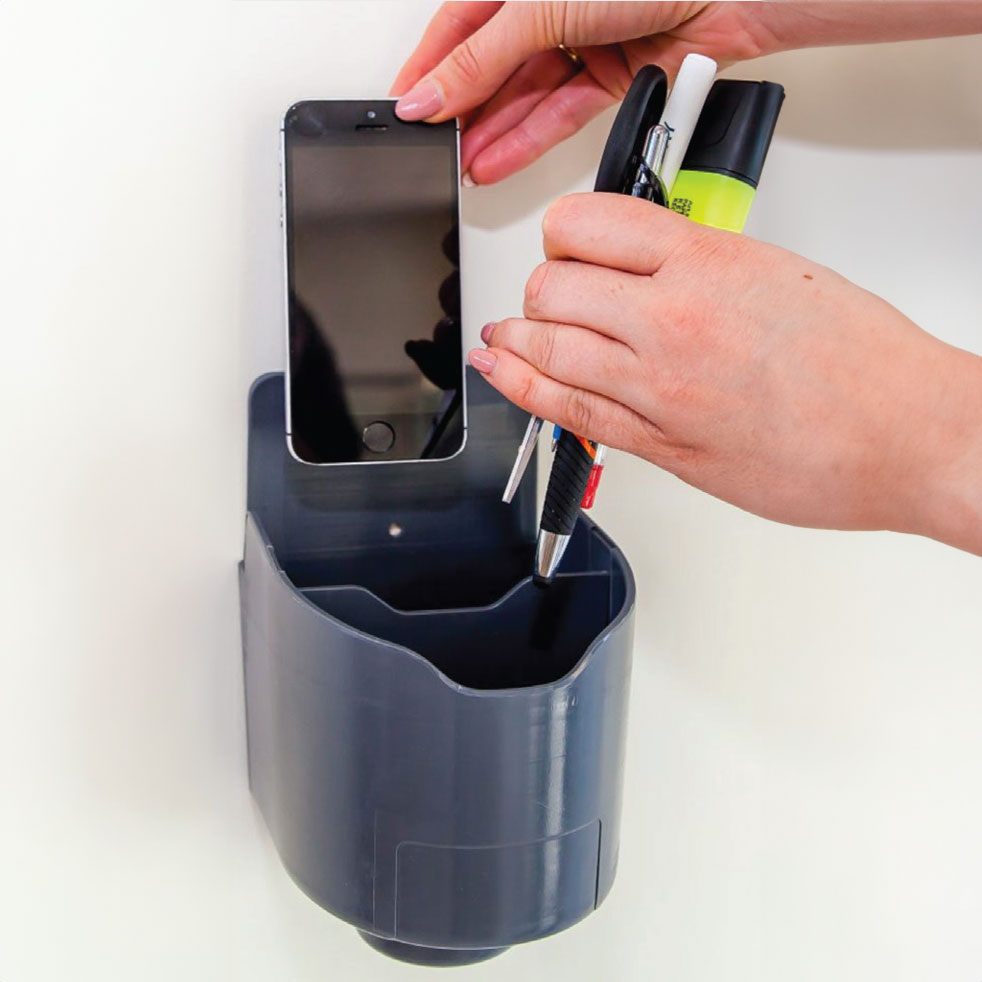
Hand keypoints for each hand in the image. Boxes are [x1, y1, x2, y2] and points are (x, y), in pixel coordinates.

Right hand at [392, 2, 981, 184]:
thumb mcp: (543, 8)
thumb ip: (481, 59)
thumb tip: (429, 95)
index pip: (458, 26)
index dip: (429, 70)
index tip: (402, 111)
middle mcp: (550, 8)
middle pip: (490, 68)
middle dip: (463, 113)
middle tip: (433, 153)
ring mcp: (582, 42)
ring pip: (524, 98)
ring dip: (493, 136)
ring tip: (462, 171)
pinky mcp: (610, 76)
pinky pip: (558, 115)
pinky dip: (529, 141)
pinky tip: (497, 163)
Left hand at [468, 194, 981, 553]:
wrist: (906, 436)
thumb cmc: (864, 361)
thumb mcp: (780, 272)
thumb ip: (700, 267)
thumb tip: (648, 268)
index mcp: (707, 261)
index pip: (588, 223)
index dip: (564, 230)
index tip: (564, 241)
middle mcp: (673, 320)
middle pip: (552, 286)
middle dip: (543, 289)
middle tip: (552, 296)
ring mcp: (660, 387)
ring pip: (546, 347)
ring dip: (519, 337)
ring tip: (509, 335)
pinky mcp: (660, 445)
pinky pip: (568, 411)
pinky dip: (522, 388)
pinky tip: (502, 372)